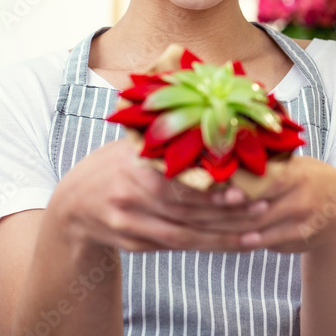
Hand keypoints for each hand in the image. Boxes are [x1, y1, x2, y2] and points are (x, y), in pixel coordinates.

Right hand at [49, 138, 268, 253]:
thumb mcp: (130, 142)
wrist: (72, 206)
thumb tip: (197, 88)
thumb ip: (163, 127)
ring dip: (223, 238)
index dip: (210, 190)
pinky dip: (205, 245)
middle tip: (263, 209)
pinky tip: (230, 242)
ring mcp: (132, 226)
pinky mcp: (135, 245)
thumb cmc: (113, 165)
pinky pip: (176, 247)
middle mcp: (132, 199)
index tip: (242, 189)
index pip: (178, 183)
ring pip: (185, 237)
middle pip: (186, 213)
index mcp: (134, 169)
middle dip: (227, 214)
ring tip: (256, 235)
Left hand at [197, 155, 335, 253]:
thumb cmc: (306, 179)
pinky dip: (247, 241)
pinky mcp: (304, 234)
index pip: (251, 174)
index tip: (192, 182)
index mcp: (290, 167)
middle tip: (181, 209)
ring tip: (194, 227)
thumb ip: (261, 162)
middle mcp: (298, 188)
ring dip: (223, 227)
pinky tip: (226, 241)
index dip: (222, 181)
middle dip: (214, 208)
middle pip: (248, 202)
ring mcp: (302, 213)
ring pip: (255, 223)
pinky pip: (270, 239)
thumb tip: (215, 153)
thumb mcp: (290, 163)